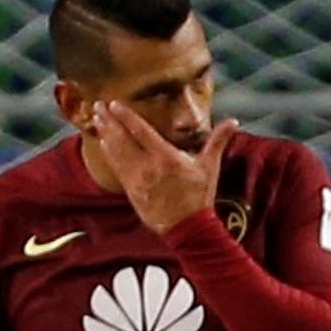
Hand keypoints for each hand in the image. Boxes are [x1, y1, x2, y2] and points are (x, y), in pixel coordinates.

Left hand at [88, 103, 233, 232]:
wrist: (186, 226)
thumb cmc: (198, 195)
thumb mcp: (210, 166)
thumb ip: (218, 141)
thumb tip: (234, 121)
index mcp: (166, 158)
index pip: (142, 132)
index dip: (126, 117)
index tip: (115, 104)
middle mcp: (147, 166)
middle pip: (122, 139)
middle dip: (109, 121)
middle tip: (98, 105)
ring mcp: (136, 179)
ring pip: (116, 152)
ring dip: (105, 133)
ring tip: (96, 118)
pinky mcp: (130, 189)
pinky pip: (116, 166)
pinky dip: (108, 152)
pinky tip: (102, 141)